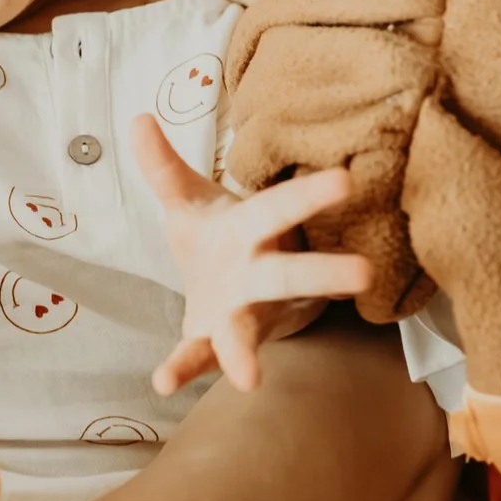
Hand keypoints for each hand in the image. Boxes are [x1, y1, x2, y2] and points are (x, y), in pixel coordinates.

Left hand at [131, 113, 371, 393]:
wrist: (235, 296)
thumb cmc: (218, 238)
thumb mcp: (190, 199)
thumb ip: (163, 166)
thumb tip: (137, 119)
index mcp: (251, 230)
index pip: (284, 207)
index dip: (312, 195)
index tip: (345, 181)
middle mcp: (256, 274)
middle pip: (290, 274)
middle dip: (323, 272)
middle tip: (362, 272)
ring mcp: (240, 313)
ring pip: (248, 331)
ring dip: (245, 353)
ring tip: (248, 380)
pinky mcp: (215, 342)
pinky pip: (200, 357)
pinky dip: (182, 367)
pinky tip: (163, 382)